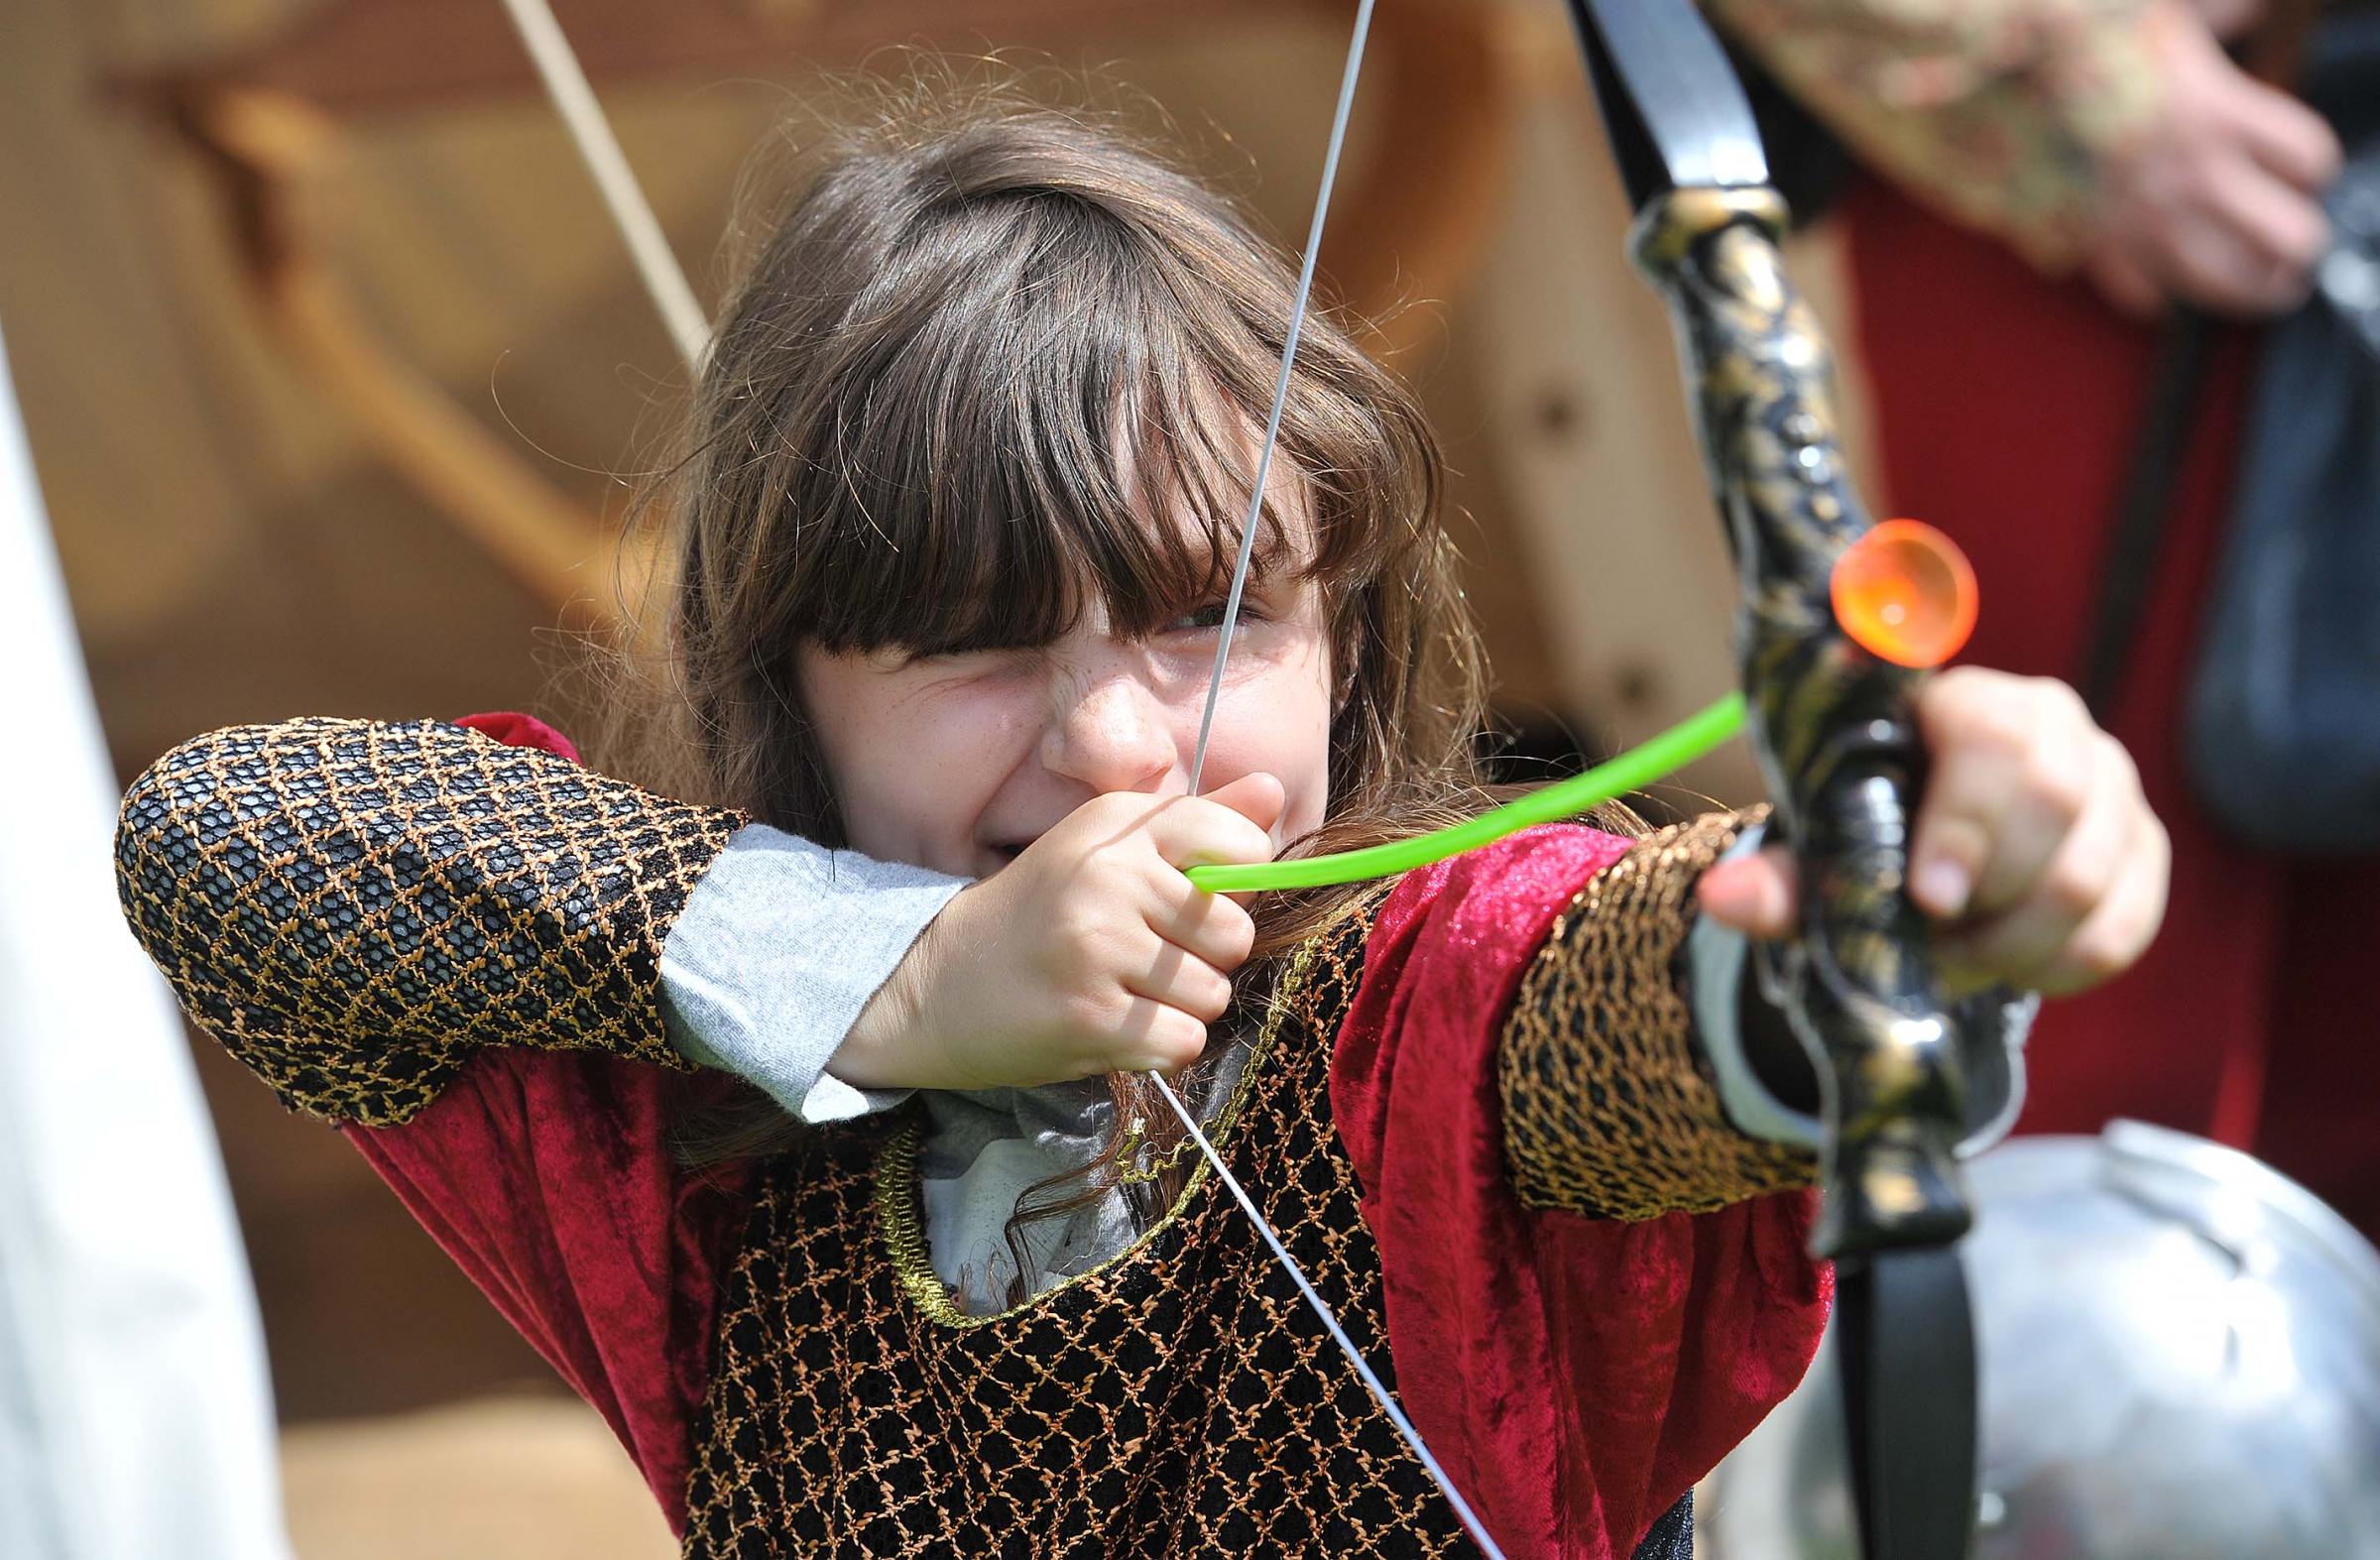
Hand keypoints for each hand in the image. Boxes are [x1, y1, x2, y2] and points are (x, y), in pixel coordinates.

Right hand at [830, 774, 1282, 1091]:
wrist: (933, 983)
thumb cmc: (1037, 914)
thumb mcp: (1105, 847)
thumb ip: (1195, 821)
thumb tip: (1273, 790)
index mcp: (1117, 828)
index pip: (1236, 842)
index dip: (1235, 882)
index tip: (1189, 899)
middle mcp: (1108, 878)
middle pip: (1234, 933)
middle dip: (1205, 958)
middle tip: (1145, 958)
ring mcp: (1098, 949)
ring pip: (1212, 994)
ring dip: (1181, 1008)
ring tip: (1124, 993)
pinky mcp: (1092, 1018)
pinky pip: (1184, 1042)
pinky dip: (1162, 1047)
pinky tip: (1119, 1029)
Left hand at [1697, 668, 2168, 997]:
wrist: (1928, 857)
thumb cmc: (1872, 829)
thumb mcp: (1826, 847)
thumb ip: (1785, 875)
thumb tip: (1724, 896)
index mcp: (1966, 700)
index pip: (1993, 737)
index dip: (1969, 822)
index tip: (1928, 899)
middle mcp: (2057, 725)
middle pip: (2057, 805)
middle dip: (1987, 896)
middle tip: (1931, 942)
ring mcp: (2113, 788)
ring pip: (2089, 878)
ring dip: (2013, 943)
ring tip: (1955, 958)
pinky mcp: (2144, 854)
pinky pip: (2120, 929)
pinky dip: (2056, 968)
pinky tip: (2007, 965)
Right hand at [2081, 2, 2339, 317]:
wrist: (1977, 73)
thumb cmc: (2070, 34)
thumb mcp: (2155, 8)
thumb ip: (2214, 13)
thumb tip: (2245, 9)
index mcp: (2215, 111)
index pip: (2306, 159)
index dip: (2309, 167)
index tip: (2298, 168)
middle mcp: (2188, 175)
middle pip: (2285, 239)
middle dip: (2295, 247)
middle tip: (2293, 248)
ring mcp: (2139, 217)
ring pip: (2221, 282)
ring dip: (2249, 290)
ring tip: (2261, 288)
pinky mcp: (2089, 241)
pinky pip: (2138, 293)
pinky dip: (2157, 294)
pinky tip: (2165, 283)